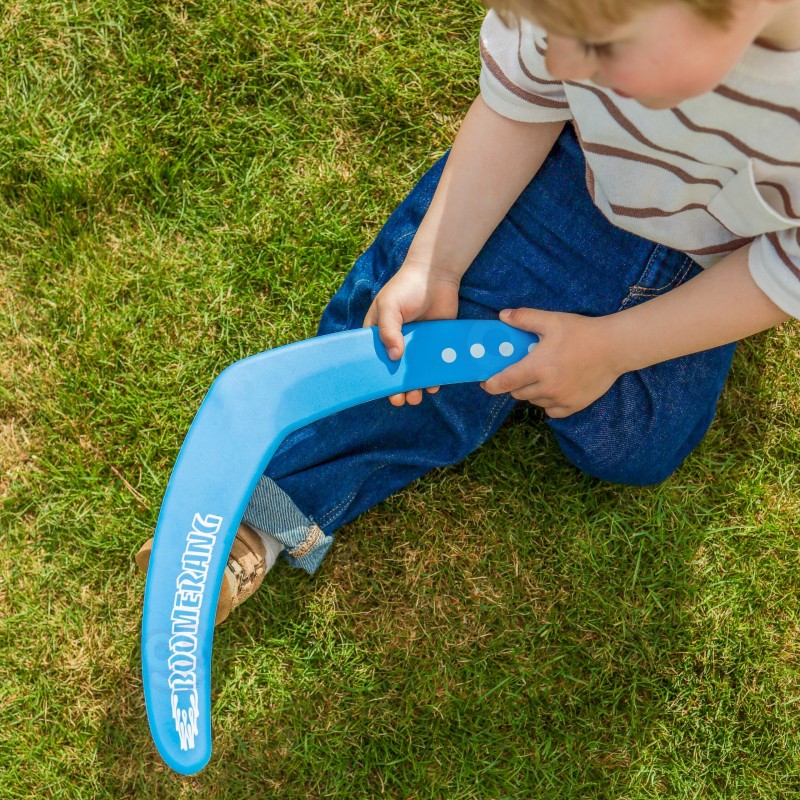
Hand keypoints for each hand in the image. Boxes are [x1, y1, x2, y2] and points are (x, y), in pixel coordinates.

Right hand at [363, 257, 459, 405]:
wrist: (437, 275)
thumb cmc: (406, 287)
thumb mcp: (390, 306)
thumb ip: (389, 330)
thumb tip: (394, 356)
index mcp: (379, 333)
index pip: (374, 360)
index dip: (376, 376)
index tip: (380, 390)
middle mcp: (397, 342)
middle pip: (395, 371)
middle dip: (396, 388)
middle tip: (401, 399)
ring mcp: (417, 345)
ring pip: (414, 372)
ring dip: (415, 387)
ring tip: (416, 397)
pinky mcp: (435, 344)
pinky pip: (434, 365)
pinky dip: (434, 377)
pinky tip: (434, 384)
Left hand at [481, 308, 622, 417]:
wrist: (615, 347)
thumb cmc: (582, 332)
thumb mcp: (552, 320)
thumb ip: (524, 318)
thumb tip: (502, 316)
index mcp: (538, 367)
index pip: (504, 382)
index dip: (491, 385)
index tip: (485, 382)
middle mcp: (547, 387)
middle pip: (517, 393)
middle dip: (514, 384)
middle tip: (520, 371)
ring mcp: (561, 399)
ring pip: (534, 401)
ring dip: (531, 392)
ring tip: (540, 376)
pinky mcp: (574, 406)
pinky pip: (551, 411)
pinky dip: (548, 402)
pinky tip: (553, 388)